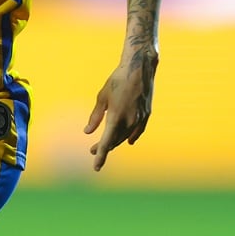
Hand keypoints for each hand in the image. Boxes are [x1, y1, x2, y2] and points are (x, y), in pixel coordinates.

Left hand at [84, 51, 157, 170]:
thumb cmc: (117, 80)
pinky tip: (128, 141)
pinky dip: (131, 137)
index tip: (96, 167)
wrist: (140, 68)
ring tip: (105, 144)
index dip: (100, 156)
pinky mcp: (146, 115)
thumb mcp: (102, 97)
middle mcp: (129, 122)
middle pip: (115, 141)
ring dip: (115, 142)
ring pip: (126, 137)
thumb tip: (87, 132)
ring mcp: (140, 119)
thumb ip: (95, 116)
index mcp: (116, 117)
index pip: (106, 143)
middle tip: (91, 150)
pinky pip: (137, 131)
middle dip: (103, 147)